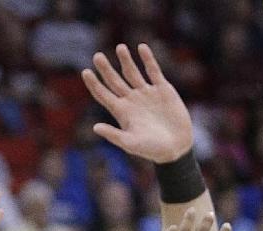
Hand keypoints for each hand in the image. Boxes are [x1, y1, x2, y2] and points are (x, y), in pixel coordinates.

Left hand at [82, 43, 192, 162]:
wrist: (177, 147)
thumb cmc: (153, 150)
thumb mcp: (132, 144)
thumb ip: (114, 135)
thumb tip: (95, 127)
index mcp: (122, 112)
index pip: (104, 95)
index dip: (94, 84)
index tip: (85, 72)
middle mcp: (132, 100)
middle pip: (115, 81)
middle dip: (106, 69)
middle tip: (97, 56)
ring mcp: (147, 93)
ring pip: (132, 72)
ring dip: (126, 60)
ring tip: (120, 48)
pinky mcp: (162, 89)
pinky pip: (153, 71)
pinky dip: (148, 59)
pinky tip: (142, 48)